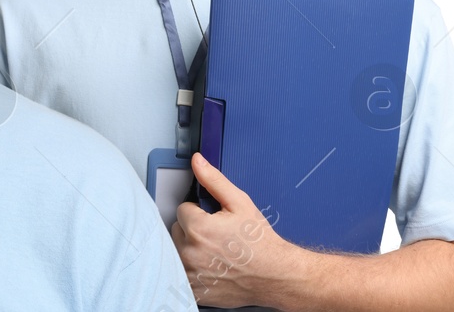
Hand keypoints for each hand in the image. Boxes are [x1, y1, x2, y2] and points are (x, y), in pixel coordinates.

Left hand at [170, 153, 301, 307]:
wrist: (276, 275)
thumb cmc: (261, 242)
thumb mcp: (241, 203)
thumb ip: (214, 180)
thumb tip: (197, 162)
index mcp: (198, 228)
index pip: (183, 210)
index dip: (199, 212)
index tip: (214, 220)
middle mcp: (190, 253)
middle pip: (177, 230)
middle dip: (193, 230)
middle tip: (217, 236)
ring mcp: (191, 274)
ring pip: (178, 251)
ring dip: (190, 249)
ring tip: (215, 252)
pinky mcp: (194, 290)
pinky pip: (182, 273)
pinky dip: (192, 270)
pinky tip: (211, 267)